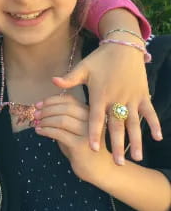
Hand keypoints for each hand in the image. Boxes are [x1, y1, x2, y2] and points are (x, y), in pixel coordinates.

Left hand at [33, 94, 111, 182]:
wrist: (103, 171)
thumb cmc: (86, 150)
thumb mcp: (75, 132)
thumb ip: (63, 121)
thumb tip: (41, 112)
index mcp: (90, 114)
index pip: (69, 100)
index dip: (51, 100)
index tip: (38, 104)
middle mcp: (91, 121)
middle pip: (65, 107)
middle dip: (46, 109)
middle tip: (35, 114)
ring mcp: (87, 133)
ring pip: (62, 119)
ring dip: (46, 120)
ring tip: (37, 123)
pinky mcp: (81, 146)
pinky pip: (60, 133)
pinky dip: (46, 130)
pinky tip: (39, 131)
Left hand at [53, 42, 161, 164]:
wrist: (123, 47)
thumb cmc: (100, 59)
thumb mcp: (83, 68)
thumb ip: (69, 79)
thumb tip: (53, 82)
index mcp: (100, 94)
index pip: (95, 118)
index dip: (95, 133)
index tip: (94, 149)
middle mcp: (116, 99)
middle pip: (116, 126)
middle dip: (117, 145)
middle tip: (117, 163)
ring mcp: (131, 98)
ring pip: (133, 123)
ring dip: (135, 140)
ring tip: (136, 157)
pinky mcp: (142, 95)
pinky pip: (149, 112)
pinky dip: (153, 124)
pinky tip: (156, 138)